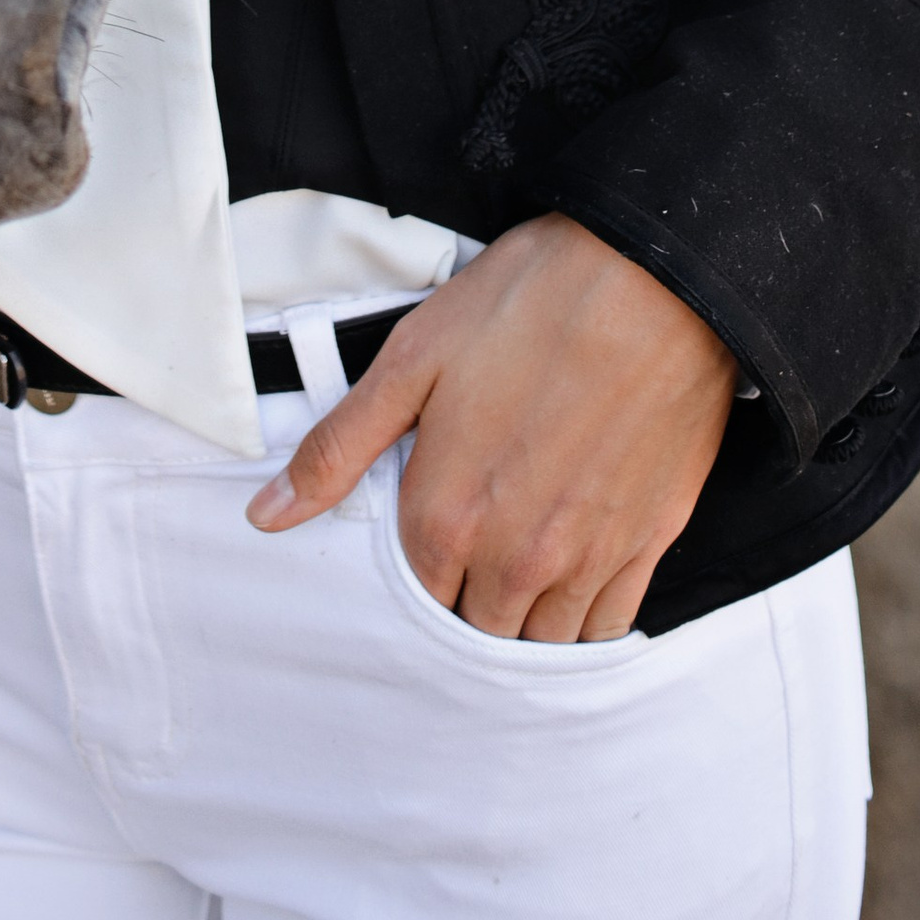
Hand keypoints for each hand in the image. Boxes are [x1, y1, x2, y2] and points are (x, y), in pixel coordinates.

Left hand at [246, 212, 735, 639]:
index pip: (410, 598)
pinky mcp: (646, 543)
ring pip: (538, 643)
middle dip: (461, 605)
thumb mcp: (413, 358)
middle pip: (473, 632)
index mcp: (447, 515)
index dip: (409, 574)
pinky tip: (570, 585)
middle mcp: (515, 557)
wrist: (653, 277)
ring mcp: (586, 558)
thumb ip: (339, 448)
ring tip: (513, 574)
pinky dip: (581, 622)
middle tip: (465, 555)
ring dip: (520, 622)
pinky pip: (605, 629)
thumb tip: (266, 516)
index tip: (418, 542)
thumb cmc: (529, 303)